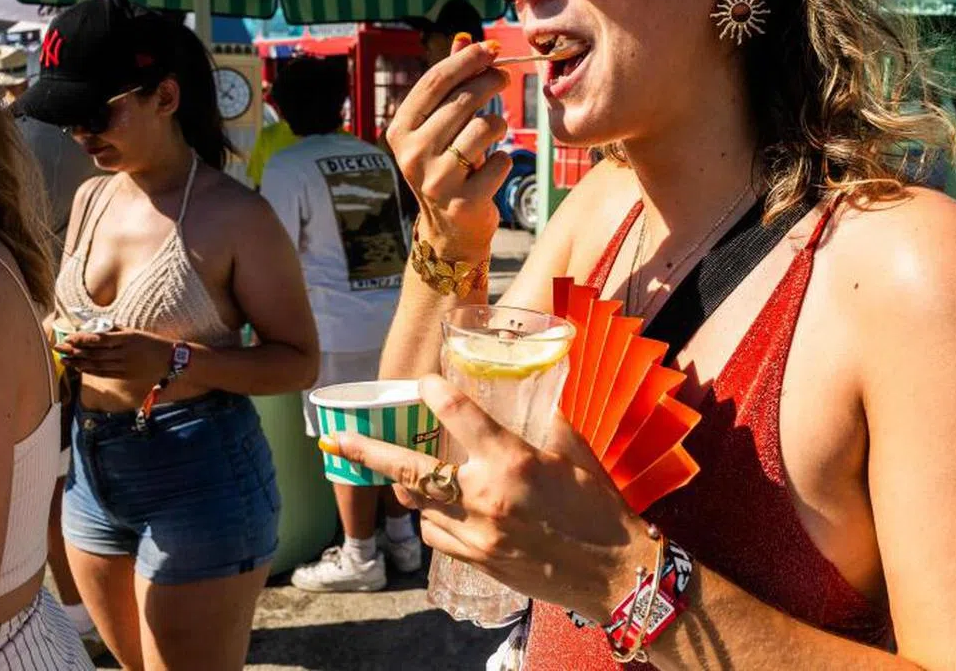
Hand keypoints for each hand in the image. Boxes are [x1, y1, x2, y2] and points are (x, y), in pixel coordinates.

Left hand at [55, 327, 173, 380]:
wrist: (171, 360)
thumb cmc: (152, 343)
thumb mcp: (135, 332)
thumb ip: (115, 330)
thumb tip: (94, 327)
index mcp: (127, 339)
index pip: (99, 338)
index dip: (81, 339)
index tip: (69, 337)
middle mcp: (125, 353)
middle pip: (94, 353)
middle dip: (74, 351)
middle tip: (59, 348)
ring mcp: (125, 366)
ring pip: (96, 364)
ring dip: (78, 362)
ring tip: (64, 359)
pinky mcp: (125, 375)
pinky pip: (103, 373)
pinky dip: (89, 371)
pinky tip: (79, 368)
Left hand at [320, 375, 651, 622]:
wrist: (614, 573)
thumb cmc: (600, 509)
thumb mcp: (576, 453)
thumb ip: (546, 422)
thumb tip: (531, 396)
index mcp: (512, 461)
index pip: (459, 415)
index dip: (435, 393)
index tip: (423, 383)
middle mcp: (486, 496)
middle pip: (411, 471)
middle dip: (369, 454)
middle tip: (340, 440)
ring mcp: (478, 534)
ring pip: (421, 506)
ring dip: (412, 488)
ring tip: (409, 475)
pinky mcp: (478, 562)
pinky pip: (438, 536)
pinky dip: (434, 519)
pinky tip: (444, 511)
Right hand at [387, 36, 511, 256]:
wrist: (450, 231)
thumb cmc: (448, 167)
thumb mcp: (440, 127)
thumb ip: (451, 85)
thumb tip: (464, 38)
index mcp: (399, 131)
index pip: (434, 83)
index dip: (465, 60)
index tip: (491, 48)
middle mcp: (412, 155)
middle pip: (463, 101)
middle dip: (490, 82)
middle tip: (504, 78)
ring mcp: (436, 180)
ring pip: (485, 128)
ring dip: (499, 124)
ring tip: (496, 132)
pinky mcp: (464, 201)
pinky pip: (500, 161)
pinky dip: (503, 160)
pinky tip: (492, 168)